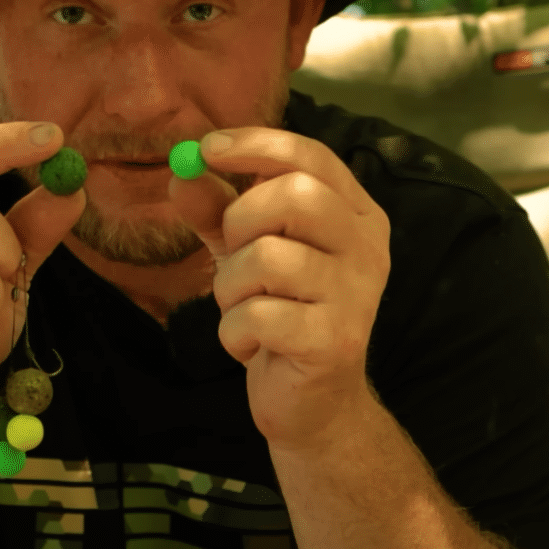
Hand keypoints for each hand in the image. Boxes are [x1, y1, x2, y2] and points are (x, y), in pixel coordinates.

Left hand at [168, 129, 391, 452]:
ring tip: (241, 310)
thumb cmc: (281, 314)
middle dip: (240, 220)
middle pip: (295, 196)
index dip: (257, 144)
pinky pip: (258, 315)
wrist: (313, 404)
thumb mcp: (245, 252)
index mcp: (356, 215)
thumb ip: (216, 209)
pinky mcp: (335, 341)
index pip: (311, 156)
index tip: (208, 148)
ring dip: (230, 286)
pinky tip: (249, 346)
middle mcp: (368, 247)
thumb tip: (180, 172)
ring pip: (268, 258)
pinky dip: (234, 332)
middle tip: (232, 255)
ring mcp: (357, 295)